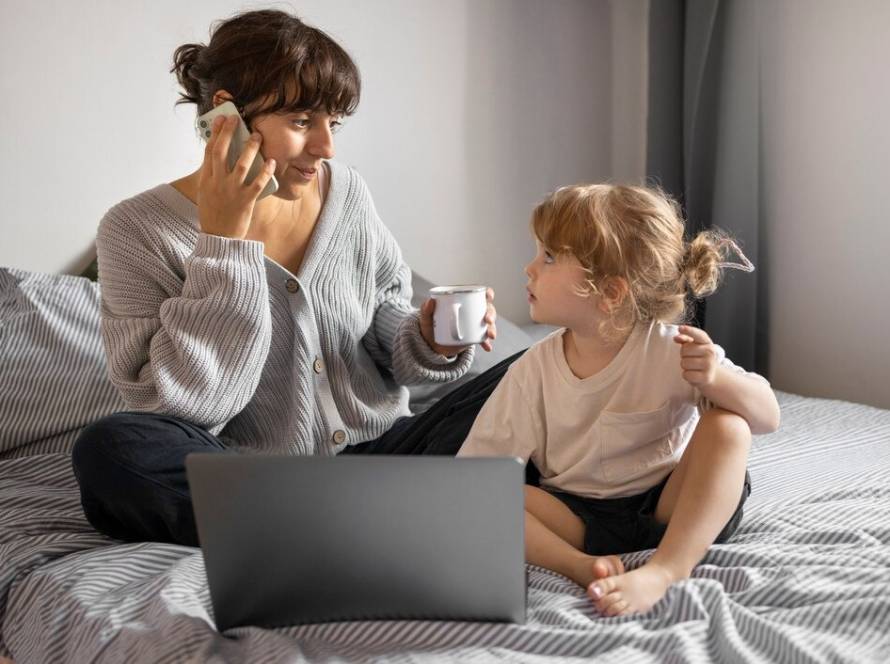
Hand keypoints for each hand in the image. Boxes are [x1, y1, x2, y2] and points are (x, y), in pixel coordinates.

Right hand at [197, 115, 276, 239]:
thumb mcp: (206, 192)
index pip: (210, 151)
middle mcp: (218, 183)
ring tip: (257, 136)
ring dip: (250, 148)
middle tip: (236, 119)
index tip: (220, 119)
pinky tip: (271, 162)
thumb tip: (219, 157)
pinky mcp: (246, 201)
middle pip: (222, 152)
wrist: (218, 238)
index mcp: (206, 179)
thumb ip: (211, 175)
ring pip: (242, 164)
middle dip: (228, 133)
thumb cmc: (213, 214)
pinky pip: (258, 182)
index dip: (215, 133)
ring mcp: (232, 191)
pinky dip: (265, 171)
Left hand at [419, 288, 497, 355]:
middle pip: (487, 308)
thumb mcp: (426, 317)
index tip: (489, 296)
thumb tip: (430, 302)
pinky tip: (487, 347)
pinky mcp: (474, 336)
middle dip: (491, 313)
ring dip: (492, 328)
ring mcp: (474, 324)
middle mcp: (472, 311)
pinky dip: (486, 343)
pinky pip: (483, 339)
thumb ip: (426, 309)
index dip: (487, 294)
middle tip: (487, 320)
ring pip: (489, 324)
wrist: (431, 343)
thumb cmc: (430, 325)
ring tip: (490, 335)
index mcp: (463, 301)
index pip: (478, 294)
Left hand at [673, 325, 719, 386]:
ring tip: (693, 366)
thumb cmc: (699, 357)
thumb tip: (676, 337)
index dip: (689, 331)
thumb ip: (685, 340)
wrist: (712, 373)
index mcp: (707, 342)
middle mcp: (710, 352)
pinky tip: (694, 374)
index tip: (680, 328)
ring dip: (685, 366)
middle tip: (691, 358)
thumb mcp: (694, 346)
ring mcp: (709, 365)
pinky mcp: (706, 377)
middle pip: (684, 350)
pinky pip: (686, 374)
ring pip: (684, 363)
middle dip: (683, 355)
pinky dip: (687, 375)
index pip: (698, 334)